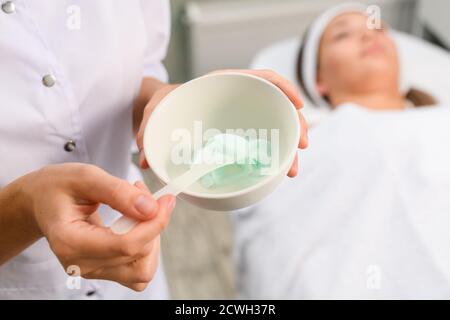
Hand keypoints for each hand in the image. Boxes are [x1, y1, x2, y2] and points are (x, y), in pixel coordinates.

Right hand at [22, 163, 175, 290]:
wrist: (41, 200)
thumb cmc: (57, 187)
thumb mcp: (85, 176)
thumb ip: (118, 191)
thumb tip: (151, 208)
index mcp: (69, 241)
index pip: (126, 245)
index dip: (154, 224)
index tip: (166, 201)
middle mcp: (80, 263)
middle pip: (138, 259)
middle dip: (153, 226)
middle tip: (145, 196)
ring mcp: (91, 270)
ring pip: (142, 270)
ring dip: (151, 238)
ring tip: (139, 209)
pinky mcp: (102, 270)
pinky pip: (136, 270)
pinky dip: (145, 248)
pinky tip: (136, 225)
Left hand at [136, 69, 308, 176]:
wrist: (164, 113)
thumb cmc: (163, 106)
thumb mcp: (156, 111)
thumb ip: (149, 129)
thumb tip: (146, 160)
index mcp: (224, 85)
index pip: (262, 78)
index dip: (284, 88)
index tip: (298, 105)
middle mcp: (238, 101)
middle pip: (277, 105)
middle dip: (295, 125)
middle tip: (302, 147)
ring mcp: (242, 120)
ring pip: (274, 128)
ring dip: (288, 147)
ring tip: (292, 169)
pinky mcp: (241, 137)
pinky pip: (264, 144)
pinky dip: (274, 158)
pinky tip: (278, 173)